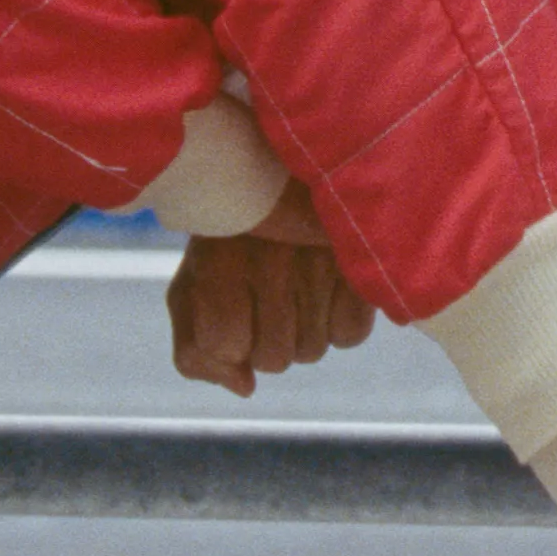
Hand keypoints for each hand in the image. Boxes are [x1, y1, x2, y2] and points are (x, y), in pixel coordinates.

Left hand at [168, 183, 373, 395]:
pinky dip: (340, 323)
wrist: (287, 168)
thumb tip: (244, 387)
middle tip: (268, 298)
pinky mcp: (363, 260)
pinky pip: (350, 335)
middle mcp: (271, 258)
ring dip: (302, 332)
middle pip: (272, 359)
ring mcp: (322, 259)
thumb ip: (195, 347)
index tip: (231, 307)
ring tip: (298, 288)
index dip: (228, 340)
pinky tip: (328, 290)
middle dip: (266, 340)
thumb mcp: (194, 281)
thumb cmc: (232, 236)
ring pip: (311, 351)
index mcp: (219, 257)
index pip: (225, 345)